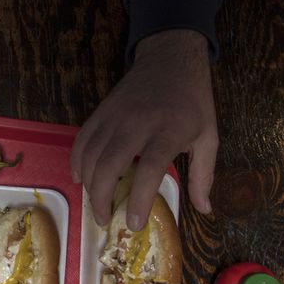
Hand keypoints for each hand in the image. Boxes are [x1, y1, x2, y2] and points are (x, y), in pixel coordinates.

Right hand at [71, 29, 217, 229]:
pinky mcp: (99, 113)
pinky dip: (76, 163)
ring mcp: (113, 117)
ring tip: (96, 202)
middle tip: (104, 218)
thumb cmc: (191, 102)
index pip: (149, 171)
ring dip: (88, 185)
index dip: (138, 200)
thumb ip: (204, 175)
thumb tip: (204, 209)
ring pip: (89, 157)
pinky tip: (81, 178)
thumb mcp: (208, 137)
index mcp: (167, 132)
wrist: (170, 60)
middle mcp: (136, 125)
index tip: (133, 222)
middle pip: (107, 167)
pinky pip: (80, 143)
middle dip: (100, 199)